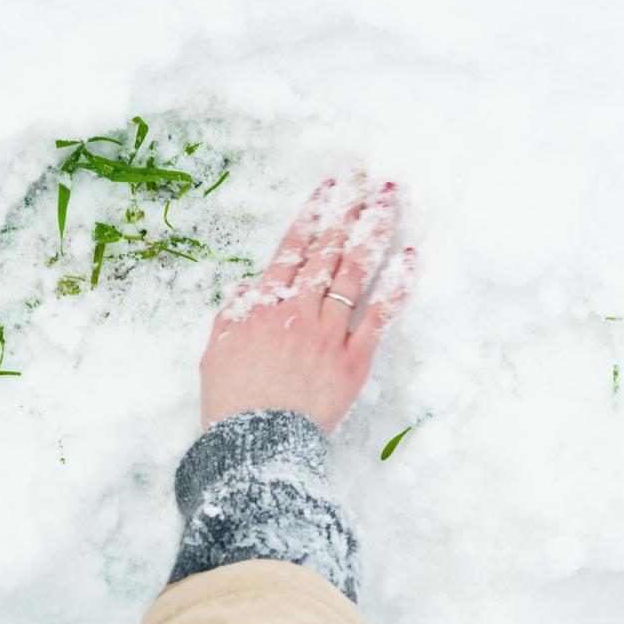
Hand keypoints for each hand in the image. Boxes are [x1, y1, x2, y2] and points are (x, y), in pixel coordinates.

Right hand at [200, 178, 415, 430]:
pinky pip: (379, 317)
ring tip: (386, 202)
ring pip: (353, 273)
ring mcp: (327, 333)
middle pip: (326, 252)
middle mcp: (297, 310)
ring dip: (371, 233)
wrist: (256, 442)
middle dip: (345, 212)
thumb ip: (231, 316)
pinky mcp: (353, 360)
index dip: (311, 216)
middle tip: (364, 182)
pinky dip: (396, 286)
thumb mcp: (215, 354)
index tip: (327, 190)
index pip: (290, 250)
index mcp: (262, 307)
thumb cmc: (230, 402)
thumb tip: (247, 288)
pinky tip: (408, 258)